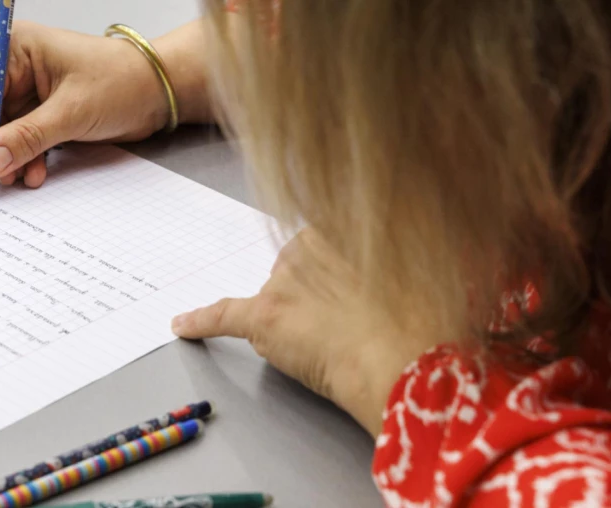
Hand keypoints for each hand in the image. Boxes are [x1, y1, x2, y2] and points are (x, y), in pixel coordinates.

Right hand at [0, 21, 184, 187]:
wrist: (158, 95)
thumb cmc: (121, 82)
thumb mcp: (71, 111)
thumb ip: (28, 137)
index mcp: (17, 50)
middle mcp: (19, 69)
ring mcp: (32, 94)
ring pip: (3, 133)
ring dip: (8, 158)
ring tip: (19, 179)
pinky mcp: (46, 115)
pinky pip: (23, 141)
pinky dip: (25, 160)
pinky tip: (34, 174)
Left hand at [172, 229, 436, 435]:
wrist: (407, 356)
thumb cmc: (425, 315)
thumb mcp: (423, 264)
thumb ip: (397, 255)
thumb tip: (428, 243)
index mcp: (343, 224)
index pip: (325, 247)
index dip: (341, 278)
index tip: (360, 297)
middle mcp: (308, 242)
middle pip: (297, 271)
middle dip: (315, 296)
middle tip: (352, 326)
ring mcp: (284, 280)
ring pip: (276, 298)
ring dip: (293, 317)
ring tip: (333, 345)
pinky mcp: (264, 315)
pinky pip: (224, 314)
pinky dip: (202, 322)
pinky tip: (182, 326)